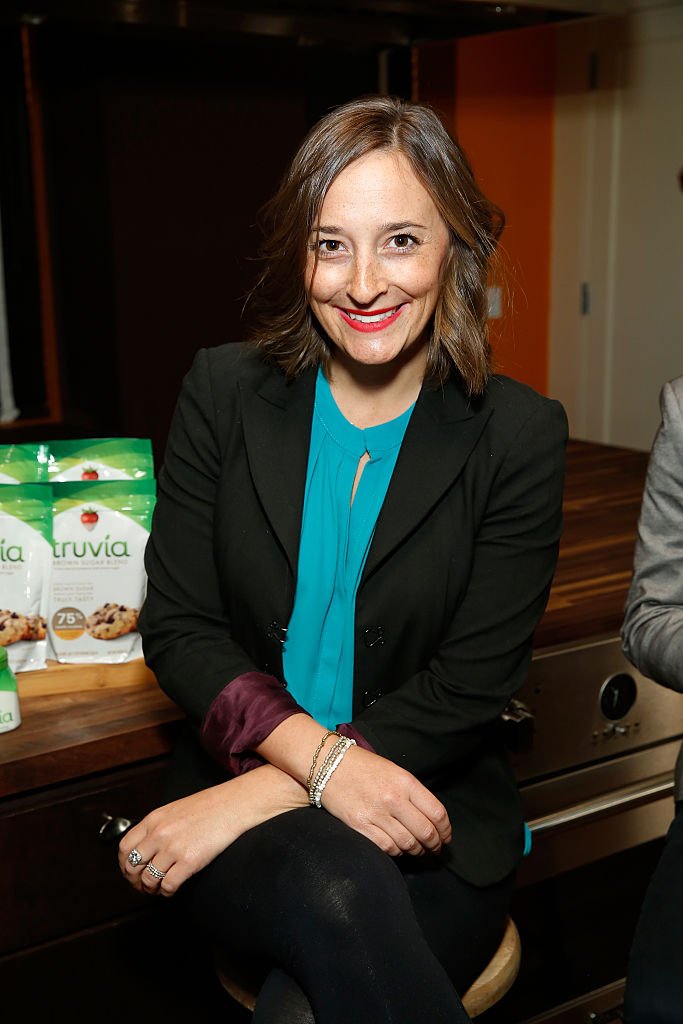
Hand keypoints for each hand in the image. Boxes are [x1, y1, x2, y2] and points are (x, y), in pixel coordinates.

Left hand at [118, 764, 306, 896]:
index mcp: (154, 819)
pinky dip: (167, 893)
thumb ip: (159, 826)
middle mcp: (159, 834)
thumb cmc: (209, 806)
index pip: (125, 847)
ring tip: (158, 889)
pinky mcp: (189, 861)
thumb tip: (147, 846)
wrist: (234, 805)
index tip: (131, 872)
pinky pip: (168, 885)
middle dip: (134, 881)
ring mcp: (173, 848)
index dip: (125, 864)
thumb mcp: (176, 810)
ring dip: (151, 889)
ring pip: (148, 880)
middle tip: (142, 886)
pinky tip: (172, 890)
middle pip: (133, 866)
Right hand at [320, 745, 451, 857]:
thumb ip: (413, 793)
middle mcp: (393, 798)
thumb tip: (430, 819)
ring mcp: (375, 813)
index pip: (437, 813)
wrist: (328, 764)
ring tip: (417, 850)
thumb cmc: (363, 766)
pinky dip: (396, 852)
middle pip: (425, 832)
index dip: (445, 830)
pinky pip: (386, 848)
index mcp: (405, 782)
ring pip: (407, 844)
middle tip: (435, 848)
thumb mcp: (394, 771)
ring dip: (416, 851)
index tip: (445, 837)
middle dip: (434, 844)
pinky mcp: (359, 826)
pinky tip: (398, 848)